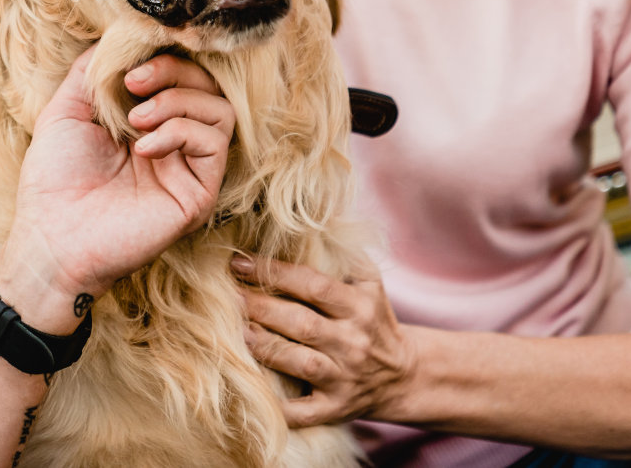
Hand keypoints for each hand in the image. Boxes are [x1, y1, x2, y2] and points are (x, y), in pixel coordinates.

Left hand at [0, 49, 233, 330]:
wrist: (51, 236)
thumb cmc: (54, 179)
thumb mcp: (67, 110)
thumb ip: (93, 71)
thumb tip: (120, 37)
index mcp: (146, 121)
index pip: (180, 74)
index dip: (163, 58)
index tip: (129, 65)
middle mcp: (174, 142)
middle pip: (207, 85)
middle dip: (174, 72)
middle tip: (135, 83)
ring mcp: (188, 168)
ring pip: (220, 111)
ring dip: (178, 101)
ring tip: (136, 119)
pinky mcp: (198, 193)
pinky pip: (214, 144)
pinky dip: (180, 131)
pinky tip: (144, 148)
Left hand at [234, 256, 416, 426]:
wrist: (405, 375)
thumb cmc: (374, 319)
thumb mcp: (369, 282)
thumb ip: (343, 253)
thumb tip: (310, 218)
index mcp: (360, 306)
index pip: (314, 285)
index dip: (274, 272)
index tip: (238, 261)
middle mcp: (353, 342)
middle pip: (301, 323)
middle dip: (260, 307)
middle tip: (226, 294)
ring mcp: (344, 378)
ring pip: (299, 363)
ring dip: (263, 347)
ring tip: (234, 331)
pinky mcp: (336, 409)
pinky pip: (304, 412)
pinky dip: (278, 407)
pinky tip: (250, 390)